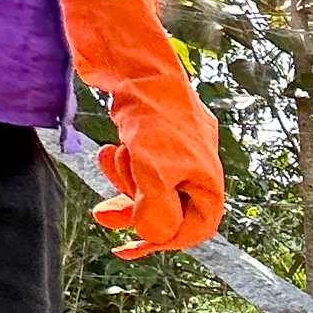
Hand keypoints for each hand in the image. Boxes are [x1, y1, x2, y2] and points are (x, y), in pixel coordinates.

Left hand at [61, 0, 224, 259]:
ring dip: (125, 184)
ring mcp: (180, 156)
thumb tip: (151, 235)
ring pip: (153, 188)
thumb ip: (155, 211)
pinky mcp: (160, 140)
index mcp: (208, 184)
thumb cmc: (155, 117)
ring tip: (109, 160)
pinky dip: (126, 165)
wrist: (140, 66)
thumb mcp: (154, 171)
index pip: (193, 230)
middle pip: (170, 211)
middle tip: (104, 216)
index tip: (130, 246)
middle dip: (135, 211)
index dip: (162, 241)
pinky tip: (114, 148)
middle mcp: (198, 173)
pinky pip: (144, 167)